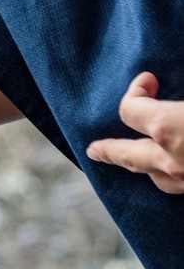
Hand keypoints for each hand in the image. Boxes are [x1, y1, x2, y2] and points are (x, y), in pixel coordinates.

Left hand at [87, 73, 183, 192]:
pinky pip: (183, 188)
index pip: (132, 110)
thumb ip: (180, 91)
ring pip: (160, 180)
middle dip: (110, 150)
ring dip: (144, 168)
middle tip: (94, 150)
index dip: (136, 92)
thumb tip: (172, 95)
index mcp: (170, 128)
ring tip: (138, 161)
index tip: (146, 80)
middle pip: (129, 156)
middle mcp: (173, 161)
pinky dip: (178, 179)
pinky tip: (182, 172)